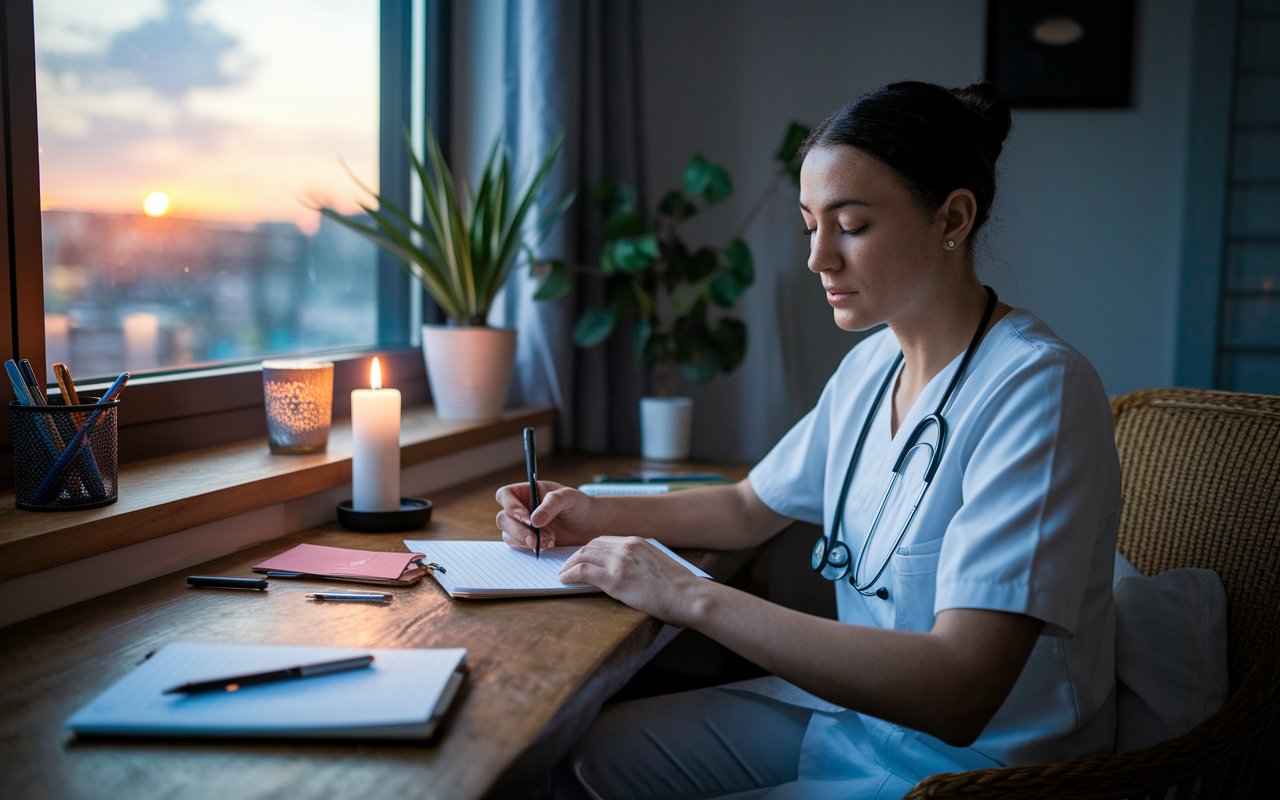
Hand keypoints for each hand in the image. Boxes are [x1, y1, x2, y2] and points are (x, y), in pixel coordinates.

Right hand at [495, 480, 598, 550]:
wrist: (587, 524)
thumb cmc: (578, 504)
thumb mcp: (568, 497)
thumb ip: (551, 504)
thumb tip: (533, 520)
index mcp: (526, 491)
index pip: (505, 495)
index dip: (510, 506)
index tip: (526, 518)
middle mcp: (520, 508)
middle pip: (503, 518)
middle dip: (518, 530)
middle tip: (535, 539)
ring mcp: (522, 525)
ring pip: (508, 534)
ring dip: (526, 540)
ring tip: (551, 540)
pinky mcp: (527, 540)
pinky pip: (518, 545)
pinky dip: (531, 547)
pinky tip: (550, 544)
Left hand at [557, 536, 706, 625]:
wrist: (690, 596)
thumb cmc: (681, 588)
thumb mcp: (659, 566)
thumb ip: (642, 564)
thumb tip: (630, 574)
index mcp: (638, 542)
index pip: (604, 540)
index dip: (589, 549)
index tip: (581, 558)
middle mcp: (627, 547)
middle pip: (591, 546)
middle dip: (576, 555)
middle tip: (567, 566)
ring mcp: (620, 562)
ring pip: (583, 556)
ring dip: (569, 565)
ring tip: (562, 574)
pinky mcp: (616, 580)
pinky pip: (583, 572)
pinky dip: (570, 575)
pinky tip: (564, 580)